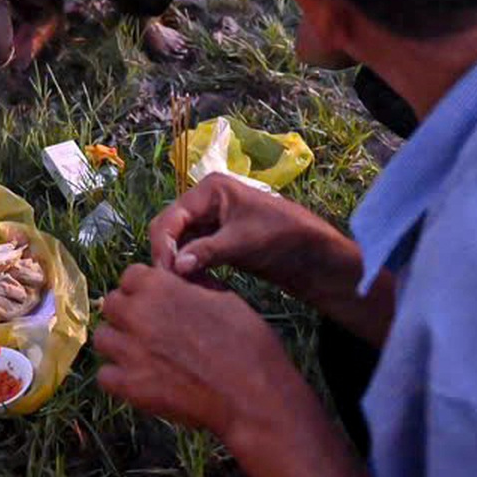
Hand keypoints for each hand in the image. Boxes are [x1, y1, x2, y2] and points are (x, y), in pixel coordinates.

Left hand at [95, 263, 305, 436]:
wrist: (252, 395)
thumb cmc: (247, 342)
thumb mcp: (225, 297)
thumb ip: (192, 284)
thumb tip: (180, 276)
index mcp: (160, 286)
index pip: (130, 276)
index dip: (143, 287)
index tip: (155, 300)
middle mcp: (138, 314)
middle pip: (112, 304)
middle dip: (127, 312)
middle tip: (149, 327)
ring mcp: (130, 351)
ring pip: (102, 337)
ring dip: (118, 342)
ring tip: (140, 353)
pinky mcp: (130, 386)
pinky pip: (103, 375)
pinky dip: (116, 377)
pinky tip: (137, 379)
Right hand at [149, 173, 354, 294]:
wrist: (312, 253)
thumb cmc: (282, 236)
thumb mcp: (243, 242)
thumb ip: (207, 251)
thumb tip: (176, 267)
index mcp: (210, 189)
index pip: (172, 216)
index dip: (164, 244)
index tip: (166, 273)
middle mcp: (206, 200)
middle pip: (171, 227)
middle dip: (168, 254)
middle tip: (171, 284)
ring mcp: (211, 220)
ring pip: (179, 242)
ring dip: (178, 263)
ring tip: (185, 287)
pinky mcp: (217, 238)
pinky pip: (192, 251)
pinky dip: (191, 267)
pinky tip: (196, 285)